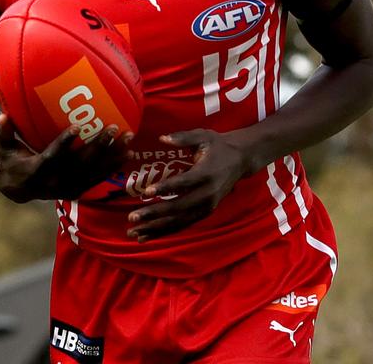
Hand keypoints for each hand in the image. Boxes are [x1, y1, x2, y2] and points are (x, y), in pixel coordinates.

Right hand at [0, 113, 132, 202]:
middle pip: (81, 164)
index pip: (53, 156)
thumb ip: (4, 133)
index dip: (64, 143)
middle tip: (113, 127)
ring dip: (113, 156)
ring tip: (129, 139)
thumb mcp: (4, 148)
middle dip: (98, 146)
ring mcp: (69, 188)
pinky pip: (99, 178)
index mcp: (37, 170)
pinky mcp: (78, 191)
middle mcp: (56, 182)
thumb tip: (3, 116)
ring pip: (94, 172)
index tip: (76, 128)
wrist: (18, 189)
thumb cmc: (12, 161)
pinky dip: (114, 167)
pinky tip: (128, 154)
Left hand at [126, 129, 251, 242]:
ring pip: (179, 221)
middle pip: (178, 207)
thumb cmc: (218, 146)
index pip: (183, 183)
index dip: (165, 188)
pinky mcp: (205, 212)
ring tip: (135, 233)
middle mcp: (207, 194)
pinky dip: (166, 231)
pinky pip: (183, 224)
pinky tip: (148, 235)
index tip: (147, 192)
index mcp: (206, 174)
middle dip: (154, 214)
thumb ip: (183, 137)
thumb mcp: (203, 136)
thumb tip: (162, 138)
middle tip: (132, 218)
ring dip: (156, 228)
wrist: (241, 160)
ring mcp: (207, 206)